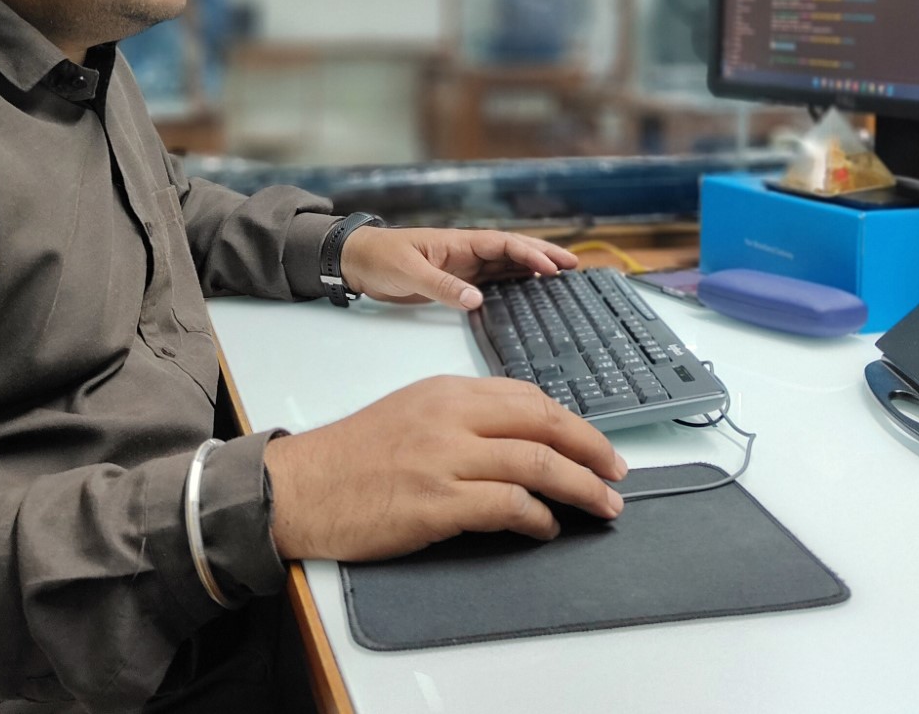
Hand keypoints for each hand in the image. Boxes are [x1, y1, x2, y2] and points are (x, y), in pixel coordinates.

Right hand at [263, 376, 626, 558]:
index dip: (572, 421)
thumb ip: (464, 416)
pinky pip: (508, 507)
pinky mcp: (438, 504)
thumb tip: (520, 436)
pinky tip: (547, 527)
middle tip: (617, 471)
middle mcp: (452, 417)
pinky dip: (539, 518)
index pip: (528, 397)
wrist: (301, 487)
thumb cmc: (354, 454)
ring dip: (580, 487)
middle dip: (591, 449)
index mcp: (448, 391)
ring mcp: (446, 459)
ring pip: (537, 464)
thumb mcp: (412, 411)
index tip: (594, 442)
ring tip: (602, 504)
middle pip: (544, 423)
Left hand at [340, 226, 576, 310]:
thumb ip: (442, 286)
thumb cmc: (380, 259)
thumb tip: (477, 299)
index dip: (529, 254)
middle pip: (513, 251)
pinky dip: (514, 283)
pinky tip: (530, 291)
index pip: (503, 244)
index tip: (551, 267)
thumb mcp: (409, 272)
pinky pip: (492, 281)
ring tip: (562, 276)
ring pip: (506, 266)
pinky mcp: (457, 281)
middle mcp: (466, 252)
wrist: (357, 262)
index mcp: (459, 242)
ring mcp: (464, 267)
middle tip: (573, 265)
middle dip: (543, 255)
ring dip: (533, 270)